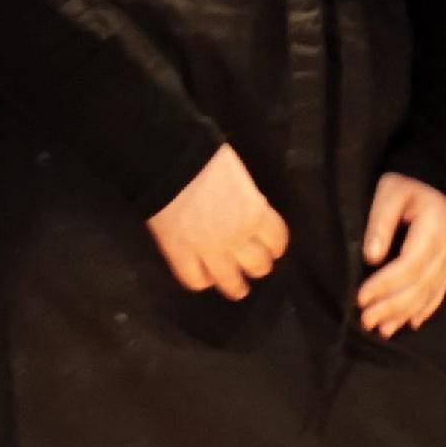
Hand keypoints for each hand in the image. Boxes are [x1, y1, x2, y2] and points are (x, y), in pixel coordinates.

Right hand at [147, 142, 289, 299]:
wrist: (169, 162)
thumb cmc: (204, 158)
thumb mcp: (238, 176)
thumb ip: (246, 199)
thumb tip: (244, 206)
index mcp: (256, 213)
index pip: (277, 240)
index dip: (275, 246)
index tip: (272, 249)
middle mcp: (238, 237)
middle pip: (258, 265)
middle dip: (258, 266)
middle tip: (254, 266)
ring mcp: (209, 250)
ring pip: (230, 281)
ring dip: (236, 286)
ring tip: (236, 288)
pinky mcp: (181, 256)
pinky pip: (195, 280)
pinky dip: (201, 281)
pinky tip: (203, 278)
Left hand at [355, 172, 445, 336]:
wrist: (435, 179)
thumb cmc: (405, 185)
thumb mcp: (389, 192)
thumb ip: (380, 222)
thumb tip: (372, 257)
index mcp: (434, 227)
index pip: (410, 264)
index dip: (386, 284)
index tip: (361, 297)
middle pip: (421, 284)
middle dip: (392, 306)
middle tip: (366, 321)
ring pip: (430, 292)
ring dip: (405, 313)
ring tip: (382, 330)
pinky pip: (440, 291)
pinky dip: (424, 309)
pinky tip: (410, 323)